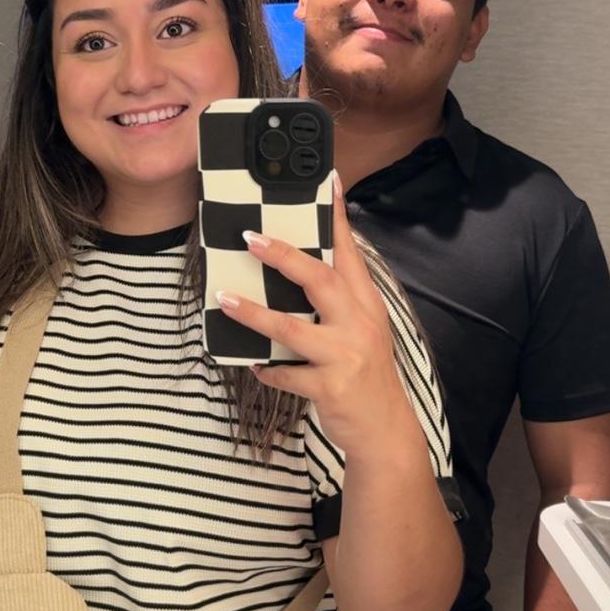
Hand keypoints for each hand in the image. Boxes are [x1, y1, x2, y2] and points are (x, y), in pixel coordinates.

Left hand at [213, 176, 402, 452]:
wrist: (385, 429)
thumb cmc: (365, 374)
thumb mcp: (361, 330)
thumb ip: (336, 301)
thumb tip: (297, 269)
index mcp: (365, 304)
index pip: (349, 252)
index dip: (336, 217)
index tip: (327, 181)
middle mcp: (358, 324)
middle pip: (319, 280)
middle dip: (283, 256)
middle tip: (250, 239)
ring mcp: (345, 355)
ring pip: (292, 328)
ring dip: (253, 313)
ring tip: (224, 298)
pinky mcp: (330, 386)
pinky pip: (287, 373)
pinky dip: (268, 368)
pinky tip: (254, 364)